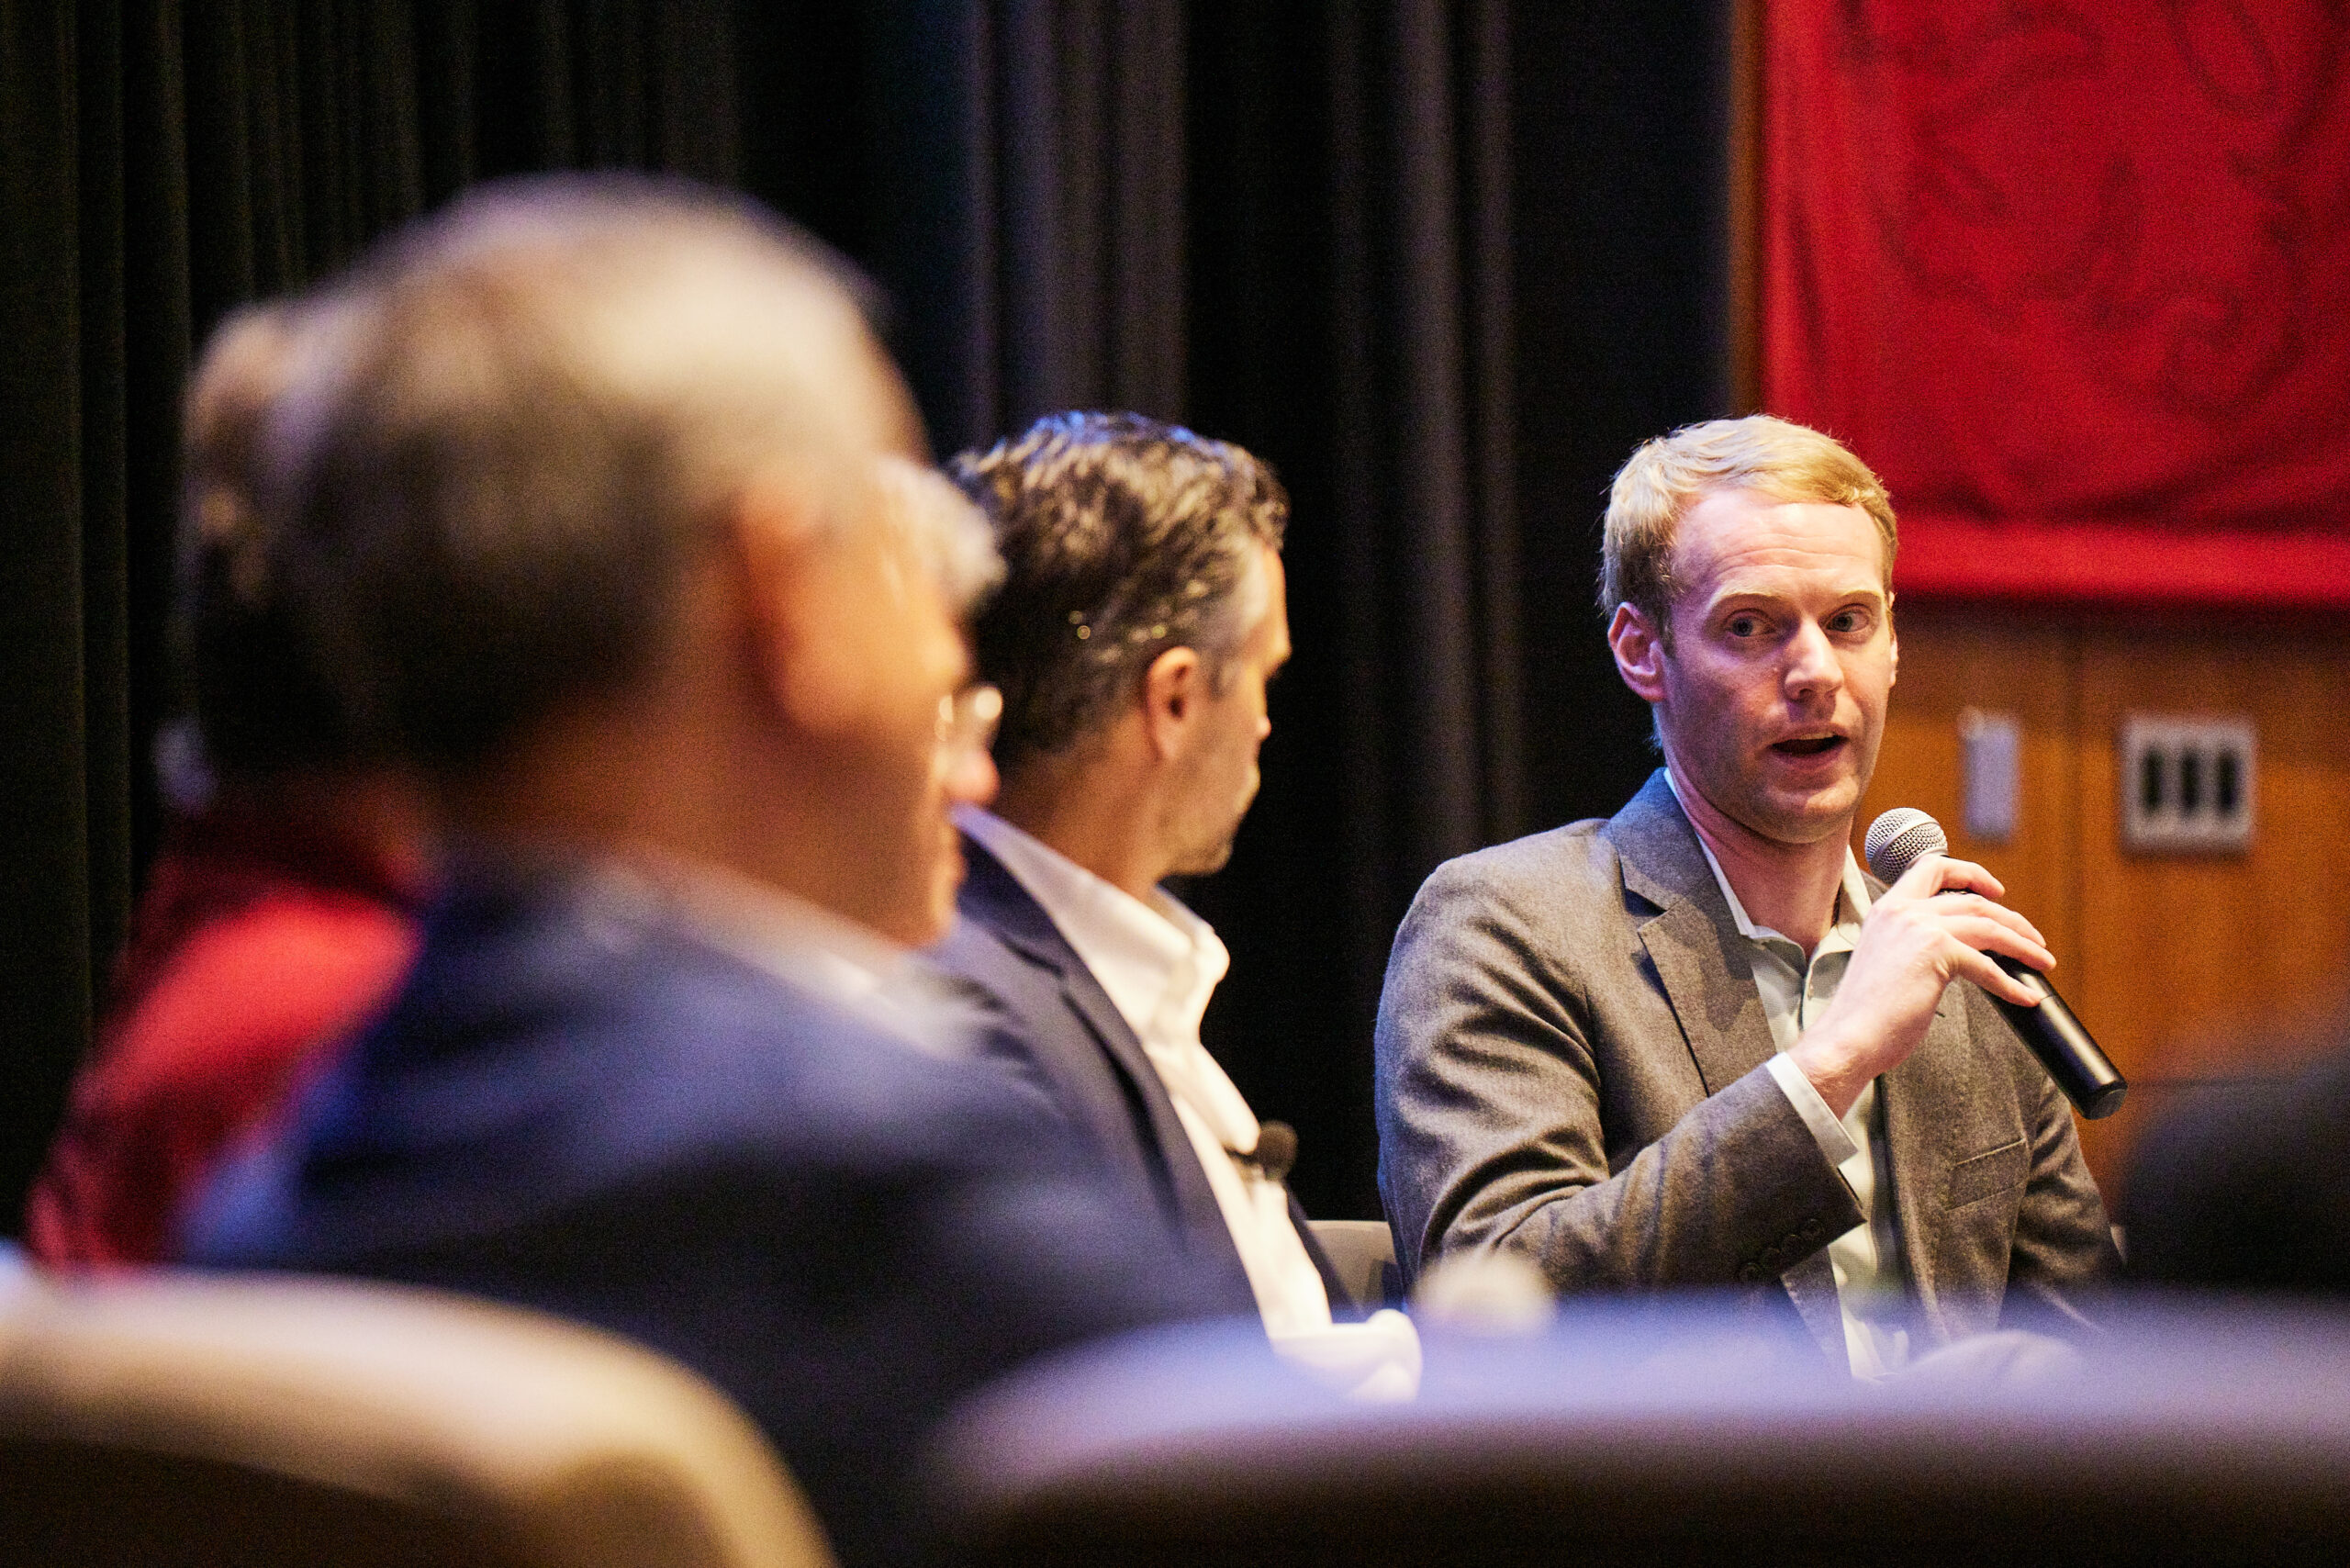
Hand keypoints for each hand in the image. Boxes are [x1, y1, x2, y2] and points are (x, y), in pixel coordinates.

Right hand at [1788, 854, 2051, 1116]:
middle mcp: (1903, 911)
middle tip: (2033, 940)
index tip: (1995, 891)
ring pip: (1989, 927)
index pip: (1932, 868)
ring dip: (2023, 945)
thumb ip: (1916, 944)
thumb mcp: (1888, 960)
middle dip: (2012, 919)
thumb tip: (1963, 952)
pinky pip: (1988, 967)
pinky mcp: (1937, 953)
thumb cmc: (1866, 1013)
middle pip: (1973, 900)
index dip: (1970, 873)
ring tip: (2043, 962)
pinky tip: (2026, 997)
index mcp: (1887, 908)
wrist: (1848, 1037)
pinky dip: (2013, 984)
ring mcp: (1920, 928)